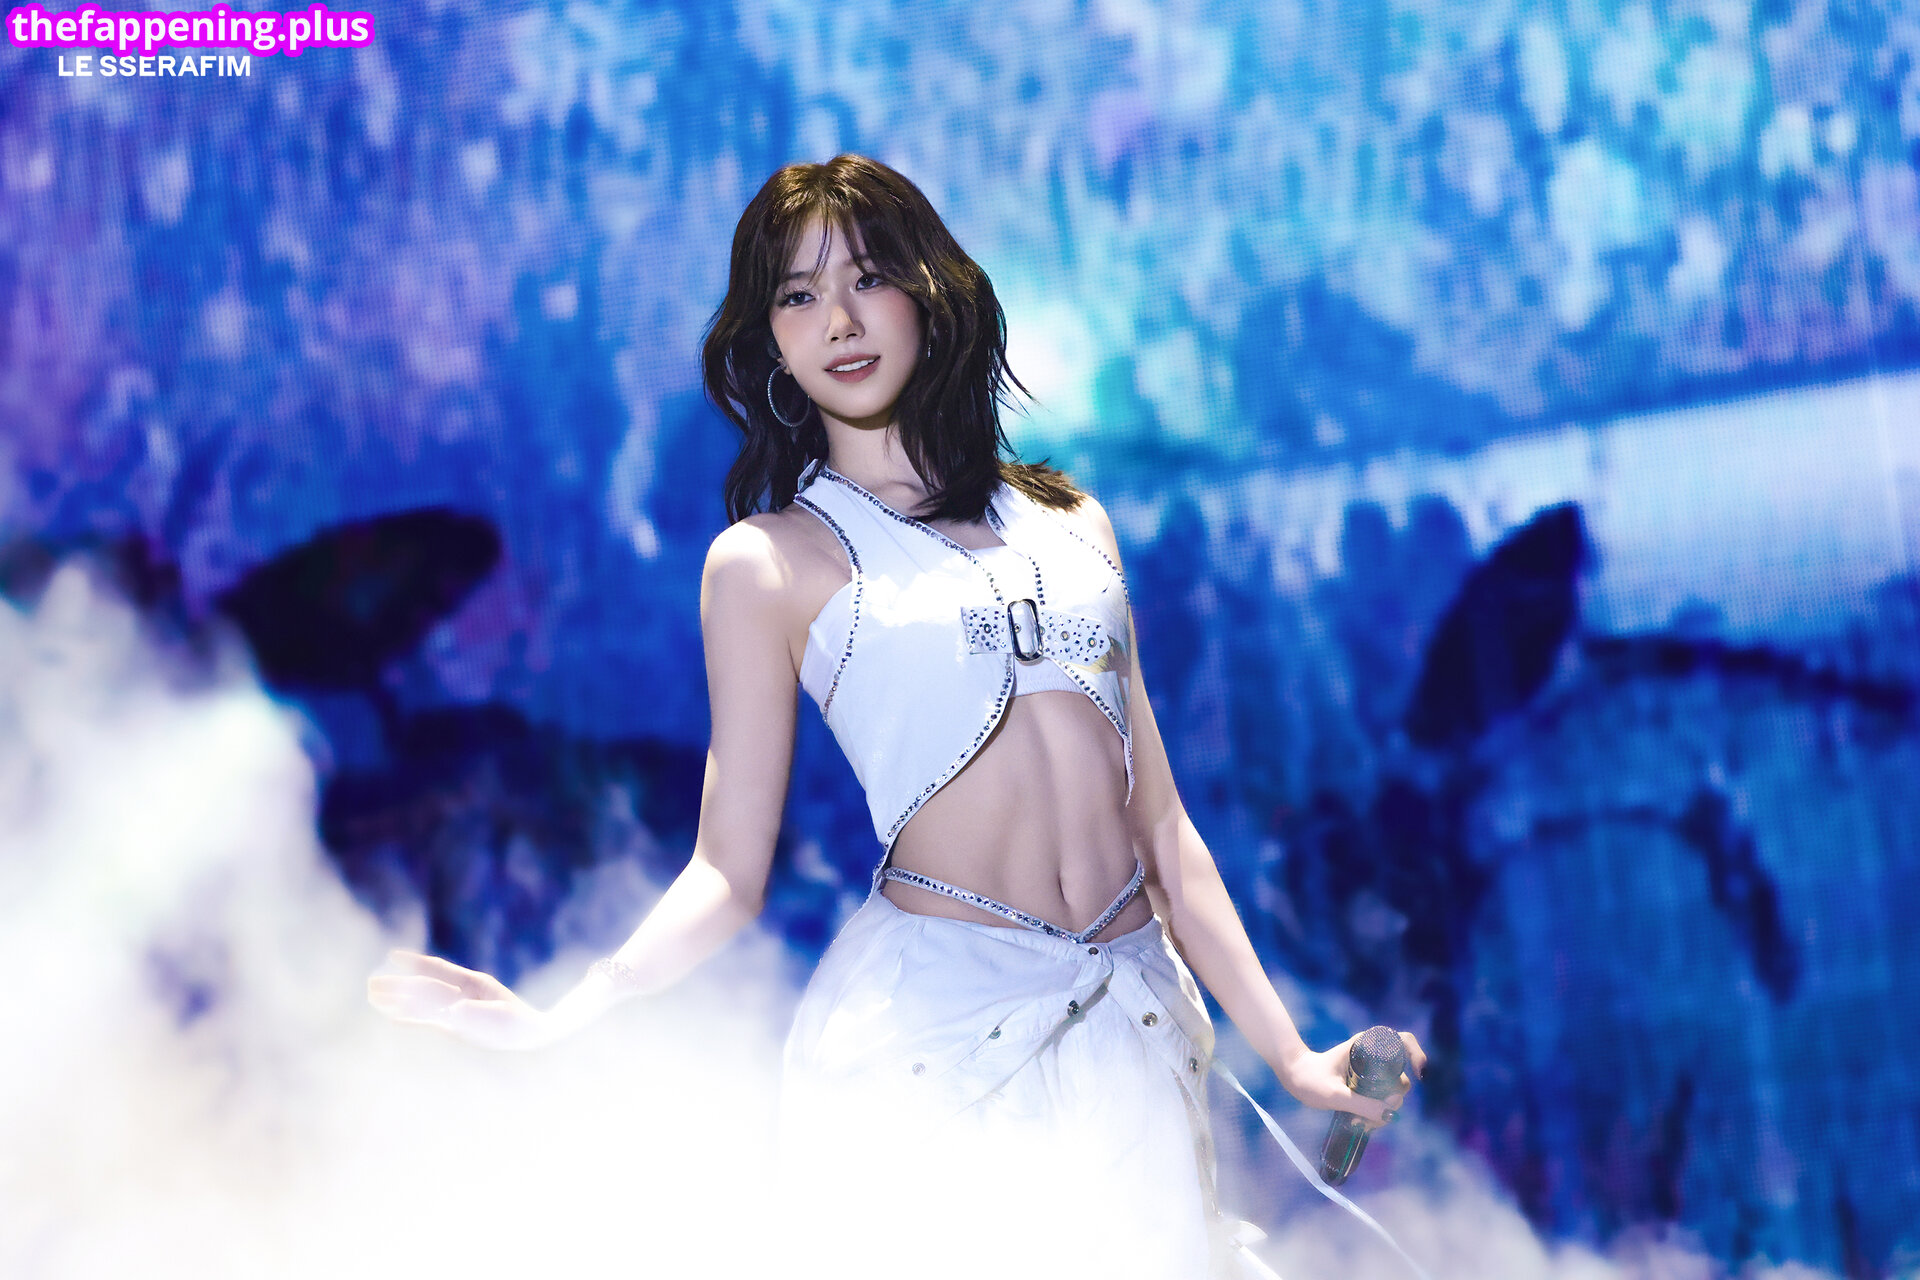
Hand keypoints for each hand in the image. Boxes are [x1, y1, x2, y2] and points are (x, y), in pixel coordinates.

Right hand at [367, 950, 553, 1050]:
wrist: (530, 1032)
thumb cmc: (518, 1021)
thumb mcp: (500, 1016)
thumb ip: (476, 1013)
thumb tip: (454, 1011)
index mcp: (471, 983)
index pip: (437, 970)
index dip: (415, 962)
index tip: (392, 955)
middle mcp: (459, 994)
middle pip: (422, 987)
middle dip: (397, 985)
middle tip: (370, 983)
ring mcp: (455, 1009)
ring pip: (420, 1003)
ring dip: (398, 999)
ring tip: (373, 997)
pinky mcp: (455, 1026)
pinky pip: (427, 1021)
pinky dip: (410, 1018)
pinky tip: (392, 1017)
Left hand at [1280, 1029, 1426, 1127]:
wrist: (1292, 1076)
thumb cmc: (1308, 1079)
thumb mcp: (1334, 1095)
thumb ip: (1361, 1104)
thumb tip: (1390, 1114)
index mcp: (1366, 1046)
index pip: (1403, 1041)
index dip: (1417, 1054)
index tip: (1419, 1074)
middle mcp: (1372, 1055)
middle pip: (1400, 1077)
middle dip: (1393, 1101)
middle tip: (1371, 1119)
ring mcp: (1370, 1069)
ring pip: (1391, 1092)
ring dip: (1383, 1111)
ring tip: (1361, 1124)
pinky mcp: (1365, 1082)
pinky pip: (1381, 1098)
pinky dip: (1377, 1112)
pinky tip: (1361, 1123)